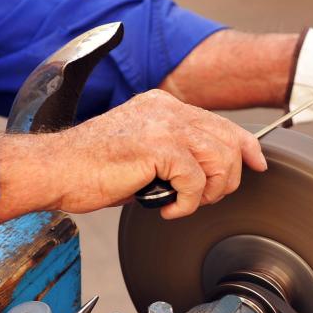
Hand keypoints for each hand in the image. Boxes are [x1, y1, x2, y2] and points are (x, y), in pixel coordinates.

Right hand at [0, 90, 266, 226]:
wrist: (55, 169)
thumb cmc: (87, 167)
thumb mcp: (139, 153)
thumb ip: (172, 155)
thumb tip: (202, 176)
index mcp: (161, 105)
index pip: (220, 122)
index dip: (245, 145)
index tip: (257, 163)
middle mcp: (166, 109)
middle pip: (228, 141)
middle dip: (227, 178)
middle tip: (202, 199)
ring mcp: (163, 125)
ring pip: (220, 160)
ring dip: (209, 192)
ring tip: (182, 202)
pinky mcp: (159, 147)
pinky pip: (197, 182)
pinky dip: (186, 203)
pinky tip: (165, 207)